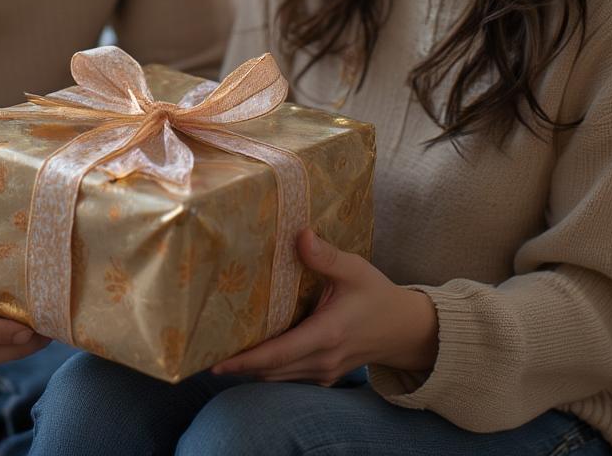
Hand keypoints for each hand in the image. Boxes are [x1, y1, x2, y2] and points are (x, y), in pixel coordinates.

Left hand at [211, 227, 437, 384]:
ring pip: (279, 377)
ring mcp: (324, 372)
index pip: (279, 353)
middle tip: (205, 354)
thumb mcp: (355, 270)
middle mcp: (323, 360)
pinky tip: (252, 353)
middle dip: (240, 365)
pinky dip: (269, 368)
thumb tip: (299, 235)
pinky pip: (290, 377)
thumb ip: (326, 256)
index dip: (246, 360)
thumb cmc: (378, 296)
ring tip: (221, 354)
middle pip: (272, 370)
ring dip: (252, 368)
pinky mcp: (325, 375)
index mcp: (326, 335)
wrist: (406, 330)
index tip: (217, 363)